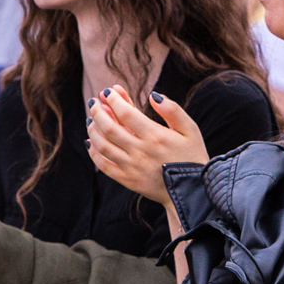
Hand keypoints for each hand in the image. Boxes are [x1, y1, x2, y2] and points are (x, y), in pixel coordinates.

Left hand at [86, 86, 207, 204]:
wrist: (192, 192)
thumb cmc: (192, 157)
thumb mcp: (190, 130)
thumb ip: (172, 110)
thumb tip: (153, 95)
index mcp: (156, 136)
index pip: (126, 113)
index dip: (114, 100)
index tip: (108, 91)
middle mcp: (141, 152)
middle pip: (109, 128)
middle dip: (98, 111)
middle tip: (94, 101)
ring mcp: (132, 167)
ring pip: (103, 145)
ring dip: (93, 129)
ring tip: (91, 118)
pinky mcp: (128, 180)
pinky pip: (104, 166)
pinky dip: (94, 153)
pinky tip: (90, 142)